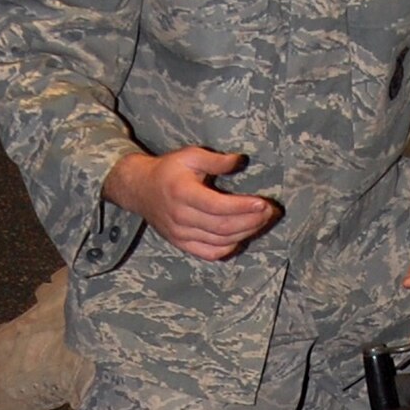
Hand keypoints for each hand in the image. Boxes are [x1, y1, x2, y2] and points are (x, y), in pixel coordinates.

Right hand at [105, 147, 279, 261]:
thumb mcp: (190, 156)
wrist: (139, 189)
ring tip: (262, 221)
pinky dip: (228, 249)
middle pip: (223, 227)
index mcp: (182, 193)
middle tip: (271, 211)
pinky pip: (209, 253)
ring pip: (219, 241)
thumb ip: (216, 160)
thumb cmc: (168, 170)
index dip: (243, 207)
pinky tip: (241, 238)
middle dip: (251, 221)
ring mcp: (180, 234)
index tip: (263, 203)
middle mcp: (181, 217)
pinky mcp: (181, 244)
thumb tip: (241, 161)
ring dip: (245, 233)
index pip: (218, 207)